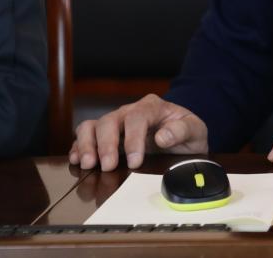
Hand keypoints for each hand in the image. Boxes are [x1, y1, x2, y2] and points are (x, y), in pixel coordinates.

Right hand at [68, 94, 207, 170]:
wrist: (183, 137)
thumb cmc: (187, 132)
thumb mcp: (195, 130)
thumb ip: (182, 130)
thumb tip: (162, 137)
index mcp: (152, 107)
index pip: (137, 117)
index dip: (133, 139)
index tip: (134, 161)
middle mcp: (130, 112)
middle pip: (110, 120)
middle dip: (106, 144)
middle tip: (106, 166)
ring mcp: (116, 123)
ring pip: (93, 125)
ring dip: (87, 144)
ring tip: (87, 163)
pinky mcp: (106, 136)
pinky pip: (85, 136)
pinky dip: (79, 147)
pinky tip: (77, 160)